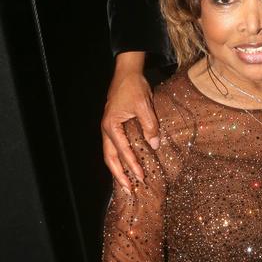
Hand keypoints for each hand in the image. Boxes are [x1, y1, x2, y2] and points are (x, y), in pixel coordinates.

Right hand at [101, 51, 159, 191]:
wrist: (127, 71)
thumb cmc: (133, 86)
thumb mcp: (144, 105)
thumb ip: (150, 125)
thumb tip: (155, 145)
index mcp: (111, 126)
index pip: (123, 151)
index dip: (132, 166)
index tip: (141, 178)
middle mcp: (107, 129)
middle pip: (110, 158)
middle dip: (119, 175)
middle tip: (129, 190)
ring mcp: (108, 127)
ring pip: (110, 153)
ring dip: (118, 168)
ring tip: (127, 182)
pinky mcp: (113, 124)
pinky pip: (115, 145)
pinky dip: (120, 157)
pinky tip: (128, 163)